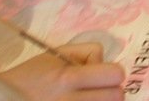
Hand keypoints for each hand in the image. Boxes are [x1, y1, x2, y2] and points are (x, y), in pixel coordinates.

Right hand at [0, 43, 123, 100]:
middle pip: (116, 97)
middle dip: (112, 91)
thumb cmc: (31, 76)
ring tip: (88, 98)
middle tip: (98, 90)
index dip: (113, 73)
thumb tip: (106, 65)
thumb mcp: (57, 55)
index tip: (103, 75)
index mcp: (68, 78)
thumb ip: (87, 53)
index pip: (114, 74)